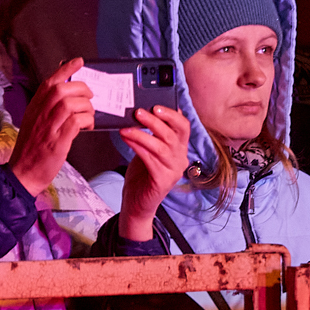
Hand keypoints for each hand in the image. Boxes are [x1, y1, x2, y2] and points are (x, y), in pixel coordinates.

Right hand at [9, 58, 93, 196]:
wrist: (22, 173)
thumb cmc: (32, 149)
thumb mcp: (34, 122)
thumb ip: (47, 108)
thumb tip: (67, 95)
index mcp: (35, 107)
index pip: (49, 82)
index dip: (66, 69)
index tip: (79, 62)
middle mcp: (40, 114)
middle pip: (62, 89)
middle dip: (82, 89)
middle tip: (90, 97)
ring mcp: (48, 128)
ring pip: (70, 104)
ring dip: (86, 107)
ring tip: (89, 116)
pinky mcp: (57, 142)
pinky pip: (75, 122)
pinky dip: (86, 121)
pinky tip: (88, 127)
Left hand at [117, 105, 190, 241]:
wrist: (137, 203)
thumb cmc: (142, 174)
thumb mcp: (149, 149)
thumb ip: (152, 134)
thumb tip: (144, 111)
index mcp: (180, 149)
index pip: (184, 127)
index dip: (172, 114)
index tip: (156, 106)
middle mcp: (181, 159)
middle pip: (172, 134)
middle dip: (154, 121)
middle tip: (138, 112)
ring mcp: (174, 171)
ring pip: (161, 146)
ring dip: (142, 134)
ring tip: (127, 127)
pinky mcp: (163, 181)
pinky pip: (150, 159)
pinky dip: (137, 146)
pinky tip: (126, 138)